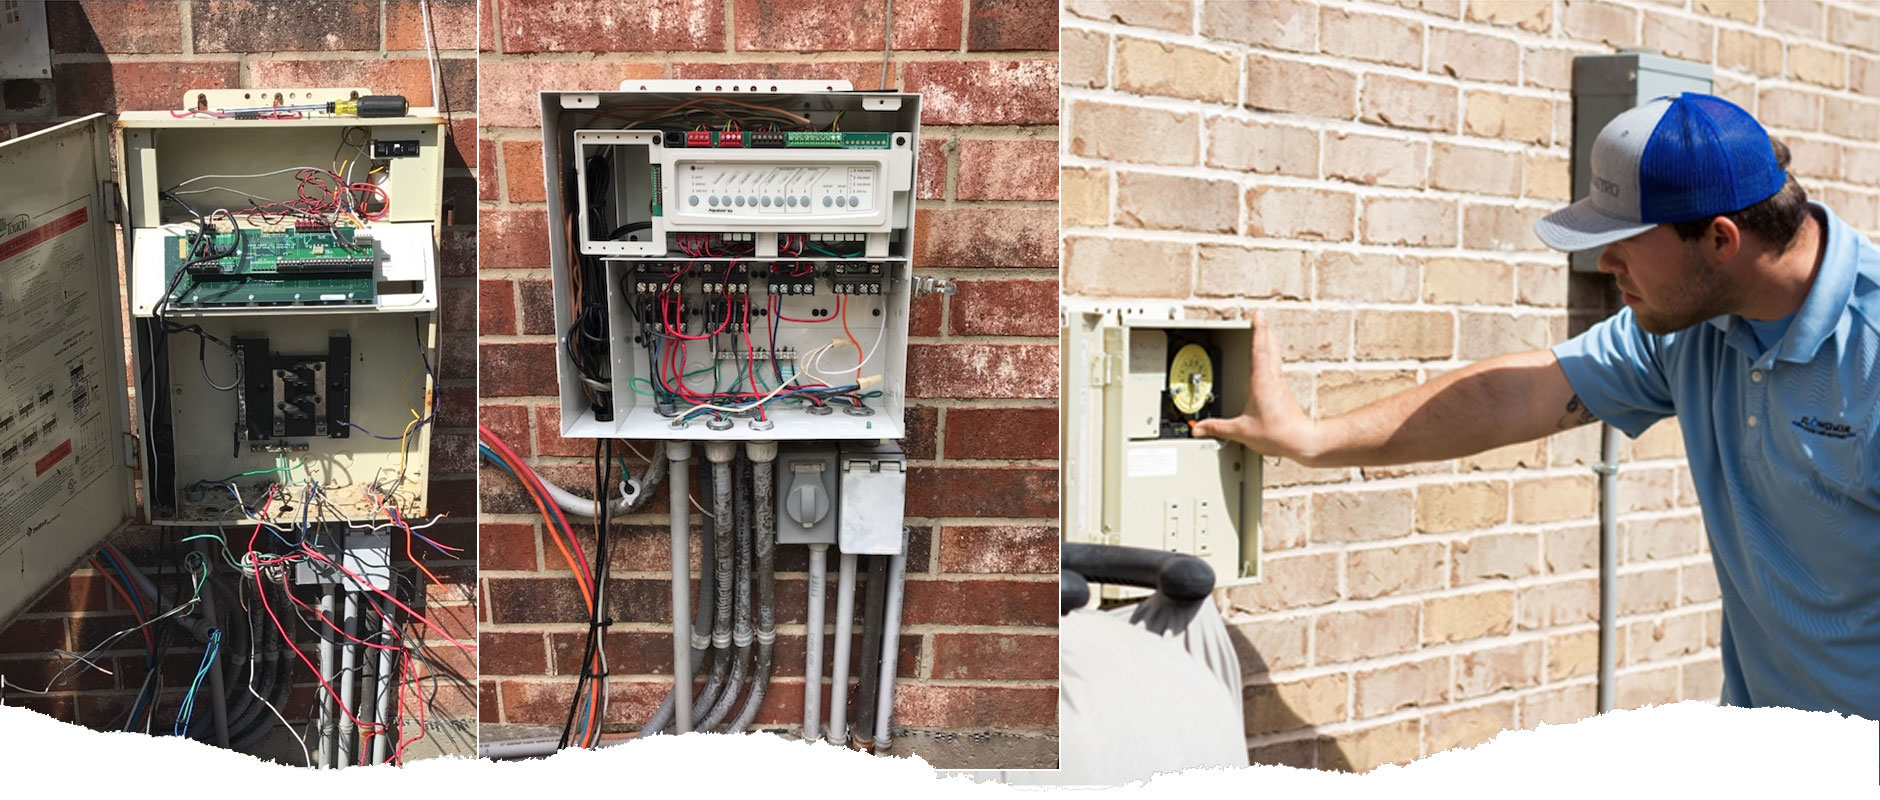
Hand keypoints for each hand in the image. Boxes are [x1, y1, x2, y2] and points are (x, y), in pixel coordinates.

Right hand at [1190, 311, 1317, 460]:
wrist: (1302, 441)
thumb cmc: (1278, 434)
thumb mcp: (1241, 431)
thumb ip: (1218, 428)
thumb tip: (1200, 429)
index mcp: (1262, 381)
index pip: (1260, 348)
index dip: (1258, 329)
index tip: (1257, 314)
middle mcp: (1273, 378)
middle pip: (1270, 346)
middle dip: (1264, 330)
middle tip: (1260, 317)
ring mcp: (1279, 383)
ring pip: (1274, 355)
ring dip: (1268, 341)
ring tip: (1263, 333)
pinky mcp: (1282, 391)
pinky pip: (1275, 366)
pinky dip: (1270, 356)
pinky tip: (1266, 361)